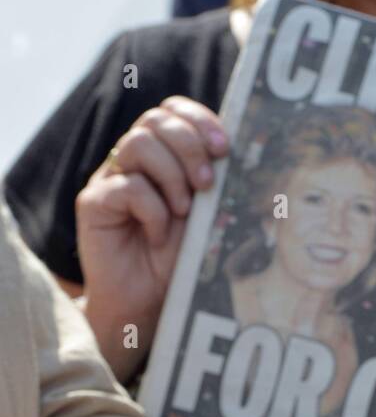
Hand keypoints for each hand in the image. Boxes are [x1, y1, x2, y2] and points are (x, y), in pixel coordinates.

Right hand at [76, 97, 228, 380]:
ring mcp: (109, 178)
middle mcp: (131, 161)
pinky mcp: (93, 202)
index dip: (198, 119)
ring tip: (182, 213)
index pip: (173, 110)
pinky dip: (152, 210)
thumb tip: (241, 157)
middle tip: (206, 186)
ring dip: (171, 177)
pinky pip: (126, 187)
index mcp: (161, 156)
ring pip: (139, 144)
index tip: (224, 148)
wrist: (145, 306)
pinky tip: (157, 236)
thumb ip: (213, 186)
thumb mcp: (204, 218)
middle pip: (155, 119)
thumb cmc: (177, 263)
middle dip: (189, 146)